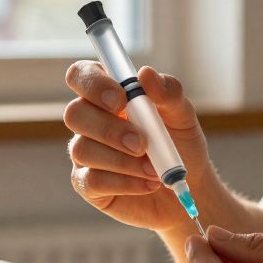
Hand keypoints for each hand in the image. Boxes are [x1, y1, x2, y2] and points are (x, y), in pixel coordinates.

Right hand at [63, 61, 217, 232]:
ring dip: (122, 161)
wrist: (189, 188)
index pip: (81, 75)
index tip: (122, 100)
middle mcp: (91, 120)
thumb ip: (168, 92)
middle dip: (109, 129)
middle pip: (73, 114)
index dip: (93, 83)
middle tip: (141, 144)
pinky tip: (148, 184)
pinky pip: (92, 181)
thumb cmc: (180, 145)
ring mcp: (86, 152)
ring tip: (154, 169)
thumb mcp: (183, 116)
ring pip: (82, 149)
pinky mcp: (88, 185)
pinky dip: (124, 182)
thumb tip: (145, 73)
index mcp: (108, 94)